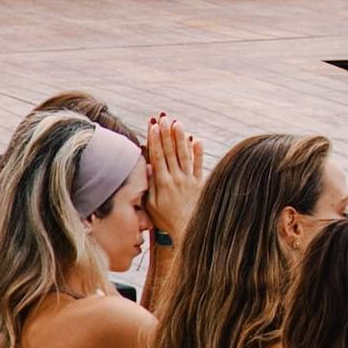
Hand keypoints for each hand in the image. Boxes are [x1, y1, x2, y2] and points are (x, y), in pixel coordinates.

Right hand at [141, 118, 201, 232]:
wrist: (187, 230)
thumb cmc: (165, 219)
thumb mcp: (151, 205)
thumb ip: (150, 185)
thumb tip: (147, 166)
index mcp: (162, 183)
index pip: (157, 157)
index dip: (155, 140)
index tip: (152, 126)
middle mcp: (176, 179)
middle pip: (170, 152)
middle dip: (166, 133)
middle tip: (163, 117)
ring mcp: (189, 180)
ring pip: (184, 155)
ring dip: (180, 138)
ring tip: (177, 123)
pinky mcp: (200, 183)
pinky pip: (199, 165)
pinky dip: (198, 152)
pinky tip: (197, 139)